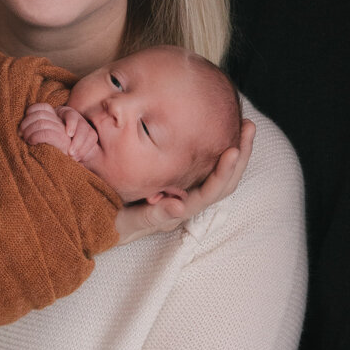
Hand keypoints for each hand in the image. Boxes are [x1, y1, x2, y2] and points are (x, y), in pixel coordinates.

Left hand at [19, 102, 73, 153]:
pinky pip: (45, 133)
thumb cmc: (53, 154)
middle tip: (21, 134)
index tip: (24, 125)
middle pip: (40, 114)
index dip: (30, 112)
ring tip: (26, 139)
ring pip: (41, 123)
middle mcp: (61, 123)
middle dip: (26, 123)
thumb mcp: (46, 139)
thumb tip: (20, 129)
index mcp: (57, 120)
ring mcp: (62, 131)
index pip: (43, 107)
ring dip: (29, 131)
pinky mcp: (62, 141)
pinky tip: (33, 143)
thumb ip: (38, 129)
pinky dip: (34, 137)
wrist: (69, 166)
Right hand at [114, 119, 256, 243]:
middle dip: (240, 156)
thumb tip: (179, 207)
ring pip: (220, 175)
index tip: (234, 150)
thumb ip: (152, 215)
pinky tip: (223, 132)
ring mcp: (186, 193)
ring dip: (236, 152)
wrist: (101, 222)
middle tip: (248, 127)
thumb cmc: (112, 222)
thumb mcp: (129, 221)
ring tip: (245, 127)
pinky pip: (207, 168)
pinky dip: (219, 150)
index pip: (210, 192)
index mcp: (180, 210)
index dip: (224, 172)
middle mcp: (188, 203)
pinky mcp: (180, 183)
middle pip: (225, 183)